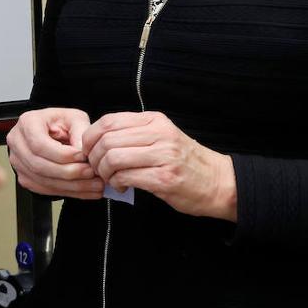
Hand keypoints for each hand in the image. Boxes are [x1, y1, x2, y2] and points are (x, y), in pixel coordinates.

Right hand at [6, 108, 103, 199]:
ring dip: (71, 185)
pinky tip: (85, 190)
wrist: (53, 132)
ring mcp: (19, 163)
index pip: (39, 144)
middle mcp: (18, 143)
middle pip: (39, 165)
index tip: (82, 156)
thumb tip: (83, 152)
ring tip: (93, 183)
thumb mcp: (74, 118)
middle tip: (90, 172)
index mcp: (27, 123)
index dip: (61, 154)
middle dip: (68, 172)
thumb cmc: (61, 123)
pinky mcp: (26, 178)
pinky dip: (68, 192)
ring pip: (43, 181)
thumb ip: (80, 132)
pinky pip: (45, 189)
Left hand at [82, 112, 236, 220]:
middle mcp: (159, 134)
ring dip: (104, 173)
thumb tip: (97, 140)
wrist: (219, 182)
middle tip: (98, 169)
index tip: (89, 151)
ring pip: (113, 158)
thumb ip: (134, 133)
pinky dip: (116, 183)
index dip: (90, 137)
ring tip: (110, 179)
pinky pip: (126, 177)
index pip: (108, 121)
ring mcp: (163, 156)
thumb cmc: (185, 161)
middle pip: (106, 140)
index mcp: (154, 121)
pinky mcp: (164, 178)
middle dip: (94, 158)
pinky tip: (121, 187)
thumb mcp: (162, 136)